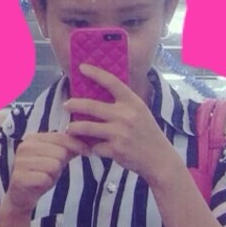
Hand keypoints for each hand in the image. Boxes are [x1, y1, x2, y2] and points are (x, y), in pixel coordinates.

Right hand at [6, 131, 86, 214]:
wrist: (21, 197)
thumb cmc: (39, 175)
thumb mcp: (55, 159)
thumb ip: (68, 149)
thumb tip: (88, 139)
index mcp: (33, 138)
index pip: (61, 137)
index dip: (77, 144)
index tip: (87, 151)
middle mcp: (25, 146)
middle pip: (60, 152)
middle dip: (60, 164)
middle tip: (51, 171)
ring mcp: (21, 161)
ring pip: (53, 165)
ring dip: (53, 175)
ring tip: (44, 177)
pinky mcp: (20, 177)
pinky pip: (45, 178)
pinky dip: (46, 183)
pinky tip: (39, 184)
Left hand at [64, 64, 180, 187]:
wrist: (158, 158)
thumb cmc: (147, 134)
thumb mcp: (140, 112)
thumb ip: (123, 104)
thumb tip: (101, 95)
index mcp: (132, 102)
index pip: (111, 82)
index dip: (95, 73)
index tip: (81, 68)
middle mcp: (125, 115)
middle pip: (91, 106)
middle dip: (74, 104)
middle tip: (66, 105)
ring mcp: (119, 133)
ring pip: (87, 127)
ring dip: (75, 128)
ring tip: (70, 129)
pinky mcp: (115, 150)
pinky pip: (95, 146)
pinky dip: (91, 148)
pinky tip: (91, 148)